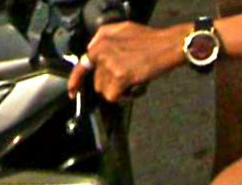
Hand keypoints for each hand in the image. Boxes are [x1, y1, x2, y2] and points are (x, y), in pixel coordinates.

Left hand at [68, 21, 190, 101]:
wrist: (169, 45)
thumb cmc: (150, 40)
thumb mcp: (123, 29)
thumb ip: (104, 38)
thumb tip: (90, 51)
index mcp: (101, 41)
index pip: (82, 64)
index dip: (75, 81)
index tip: (72, 92)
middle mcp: (102, 51)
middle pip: (97, 82)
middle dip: (111, 84)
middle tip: (128, 75)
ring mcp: (110, 64)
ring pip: (105, 91)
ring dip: (118, 90)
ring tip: (133, 79)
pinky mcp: (119, 77)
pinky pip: (113, 97)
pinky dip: (125, 96)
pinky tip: (135, 86)